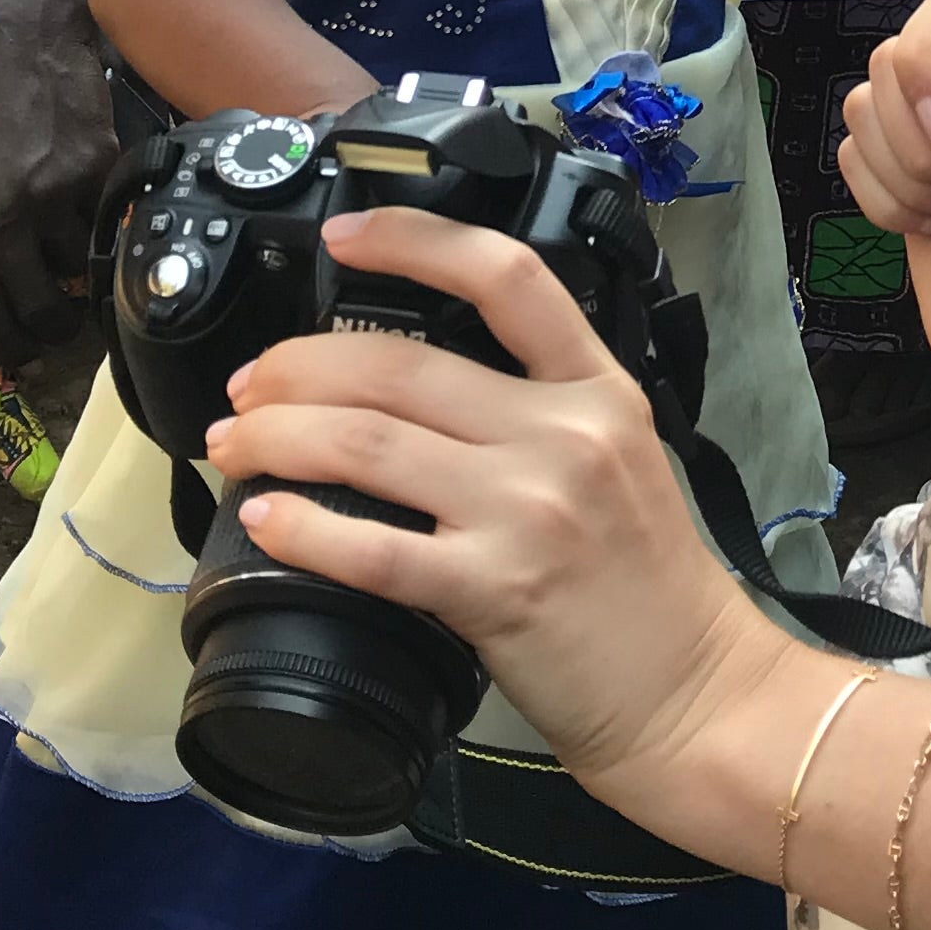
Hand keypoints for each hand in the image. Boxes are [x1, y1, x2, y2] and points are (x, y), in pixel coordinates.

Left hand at [0, 0, 116, 367]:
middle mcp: (3, 213)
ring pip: (80, 269)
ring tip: (77, 264)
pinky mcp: (103, 166)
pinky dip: (106, 228)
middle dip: (49, 330)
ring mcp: (57, 191)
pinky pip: (109, 222)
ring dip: (79, 275)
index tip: (20, 355)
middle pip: (36, 306)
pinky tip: (99, 216)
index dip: (5, 344)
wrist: (20, 16)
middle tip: (58, 330)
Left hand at [203, 208, 794, 811]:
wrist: (694, 693)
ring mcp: (528, 511)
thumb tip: (411, 387)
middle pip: (399, 366)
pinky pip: (372, 547)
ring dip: (279, 437)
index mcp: (598, 390)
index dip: (414, 240)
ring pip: (368, 443)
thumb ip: (539, 411)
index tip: (344, 236)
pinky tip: (265, 518)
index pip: (506, 277)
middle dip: (298, 367)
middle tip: (250, 385)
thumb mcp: (622, 460)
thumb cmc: (647, 585)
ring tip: (236, 443)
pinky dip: (304, 527)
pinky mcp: (494, 590)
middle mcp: (563, 436)